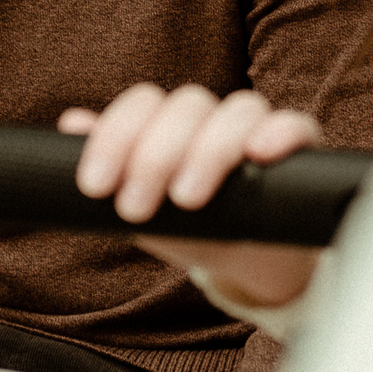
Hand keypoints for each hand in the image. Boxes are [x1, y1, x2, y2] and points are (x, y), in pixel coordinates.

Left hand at [61, 83, 322, 309]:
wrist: (255, 266)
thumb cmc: (199, 231)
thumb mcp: (149, 212)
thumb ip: (113, 172)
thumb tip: (72, 122)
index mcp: (173, 125)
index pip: (143, 104)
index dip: (115, 137)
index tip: (95, 186)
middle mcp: (215, 119)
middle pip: (188, 104)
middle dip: (154, 155)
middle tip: (136, 206)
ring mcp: (258, 130)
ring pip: (238, 109)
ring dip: (209, 149)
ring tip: (187, 198)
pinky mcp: (300, 150)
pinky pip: (296, 125)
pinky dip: (278, 132)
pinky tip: (258, 155)